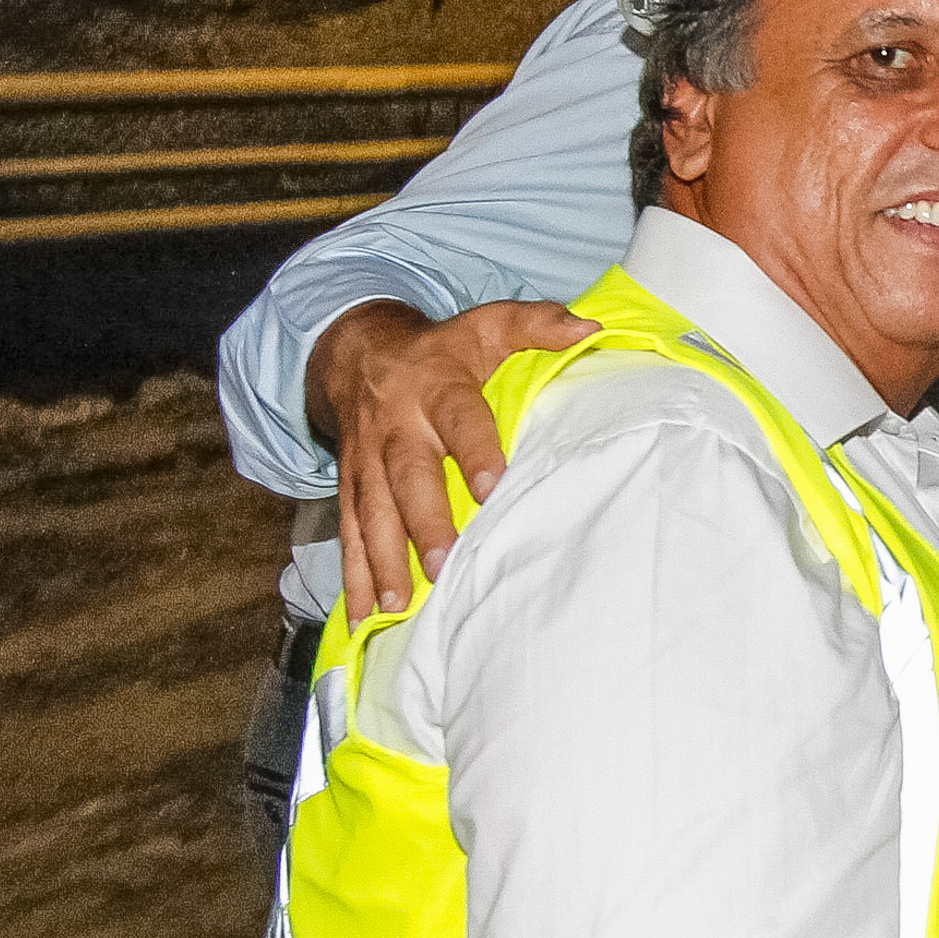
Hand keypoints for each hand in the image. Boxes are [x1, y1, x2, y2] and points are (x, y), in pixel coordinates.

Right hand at [310, 298, 595, 621]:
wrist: (358, 352)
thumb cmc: (443, 349)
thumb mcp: (488, 325)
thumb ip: (537, 325)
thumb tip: (589, 328)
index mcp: (437, 386)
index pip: (459, 416)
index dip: (474, 448)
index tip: (491, 486)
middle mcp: (397, 425)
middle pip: (408, 476)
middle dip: (423, 522)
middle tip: (441, 564)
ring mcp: (367, 459)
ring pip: (371, 511)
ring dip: (383, 559)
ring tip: (398, 603)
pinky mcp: (349, 485)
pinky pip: (348, 530)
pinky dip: (354, 574)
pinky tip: (363, 612)